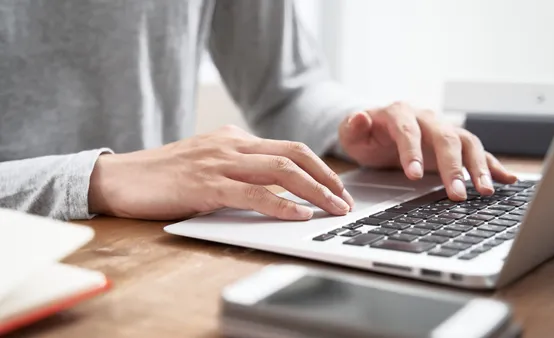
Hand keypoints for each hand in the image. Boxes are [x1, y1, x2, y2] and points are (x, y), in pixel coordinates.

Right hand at [89, 125, 353, 220]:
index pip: (289, 148)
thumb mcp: (207, 163)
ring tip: (333, 209)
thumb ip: (238, 168)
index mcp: (234, 138)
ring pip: (281, 171)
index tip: (337, 187)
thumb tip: (273, 187)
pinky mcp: (206, 185)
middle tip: (345, 200)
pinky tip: (298, 216)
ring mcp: (219, 162)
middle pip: (294, 155)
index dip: (319, 168)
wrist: (120, 178)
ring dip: (314, 192)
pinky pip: (253, 193)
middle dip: (327, 178)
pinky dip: (281, 204)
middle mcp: (231, 145)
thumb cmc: (163, 176)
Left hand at [338, 102, 517, 199]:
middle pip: (445, 138)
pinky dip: (493, 164)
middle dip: (452, 167)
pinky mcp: (455, 144)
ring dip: (478, 167)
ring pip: (467, 143)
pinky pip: (478, 152)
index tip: (414, 176)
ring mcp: (444, 129)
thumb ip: (352, 128)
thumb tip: (359, 117)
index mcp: (400, 113)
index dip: (412, 152)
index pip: (409, 131)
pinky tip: (507, 179)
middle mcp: (427, 118)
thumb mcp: (351, 133)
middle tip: (457, 194)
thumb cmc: (365, 135)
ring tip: (485, 191)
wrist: (378, 129)